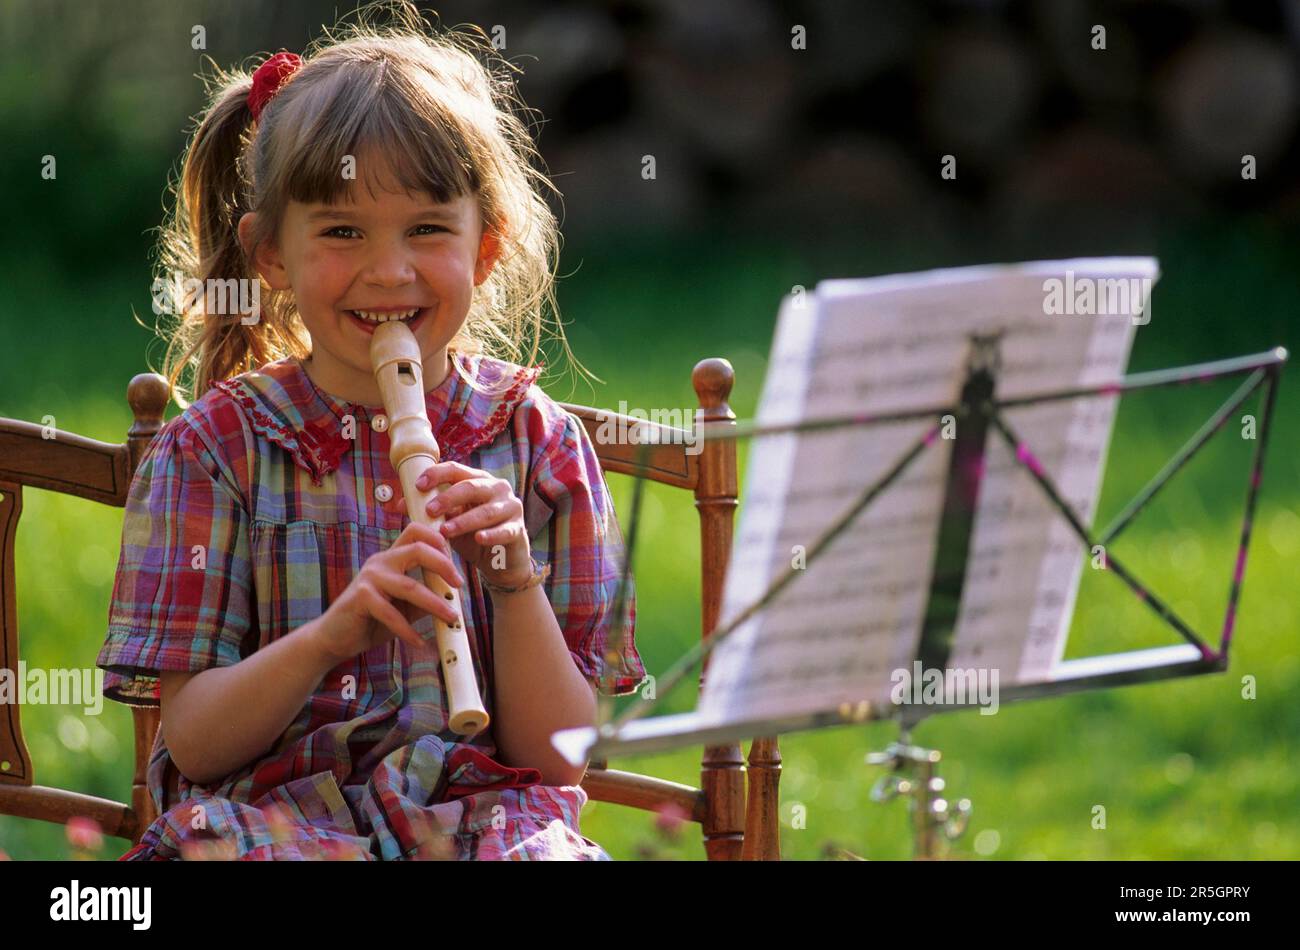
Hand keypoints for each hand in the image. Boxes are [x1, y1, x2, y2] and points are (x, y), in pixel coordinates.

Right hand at [313, 521, 463, 662]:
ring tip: (451, 618)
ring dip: (435, 604)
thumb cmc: (372, 620)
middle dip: (444, 566)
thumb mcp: (404, 607)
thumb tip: (453, 598)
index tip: (455, 560)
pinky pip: (392, 614)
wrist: (335, 637)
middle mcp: (380, 562)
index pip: (415, 532)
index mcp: (391, 558)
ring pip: (411, 586)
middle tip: (460, 584)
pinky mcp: (362, 598)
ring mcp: (370, 578)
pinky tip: (419, 642)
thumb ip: (424, 597)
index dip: (437, 539)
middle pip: (417, 549)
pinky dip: (409, 630)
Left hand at [403, 461, 533, 588]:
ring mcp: (510, 507)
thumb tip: (400, 503)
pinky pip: (504, 531)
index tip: (418, 486)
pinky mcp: (518, 529)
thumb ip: (432, 511)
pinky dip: (490, 534)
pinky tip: (479, 538)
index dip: (437, 474)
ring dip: (464, 521)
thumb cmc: (474, 535)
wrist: (502, 561)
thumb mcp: (451, 521)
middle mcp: (497, 488)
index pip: (456, 470)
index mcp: (479, 480)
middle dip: (448, 498)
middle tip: (429, 510)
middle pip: (471, 487)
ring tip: (445, 531)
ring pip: (486, 511)